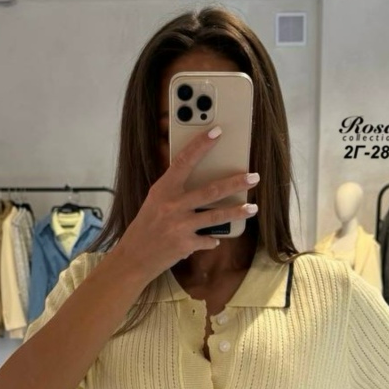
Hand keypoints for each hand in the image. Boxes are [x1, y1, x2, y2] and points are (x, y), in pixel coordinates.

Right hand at [115, 127, 258, 284]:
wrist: (134, 257)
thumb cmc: (146, 227)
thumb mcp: (155, 202)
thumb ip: (174, 191)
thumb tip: (199, 182)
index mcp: (164, 189)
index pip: (184, 161)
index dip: (201, 145)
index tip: (217, 131)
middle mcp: (173, 205)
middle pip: (211, 190)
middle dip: (236, 183)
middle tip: (254, 177)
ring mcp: (180, 225)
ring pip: (216, 216)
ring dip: (237, 212)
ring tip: (253, 208)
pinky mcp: (186, 245)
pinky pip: (208, 240)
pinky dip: (213, 240)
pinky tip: (215, 240)